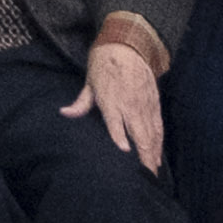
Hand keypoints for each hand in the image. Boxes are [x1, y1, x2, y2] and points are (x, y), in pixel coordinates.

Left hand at [84, 31, 166, 167]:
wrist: (128, 45)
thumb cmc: (104, 65)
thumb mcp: (89, 82)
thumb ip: (80, 103)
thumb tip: (64, 113)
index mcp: (112, 100)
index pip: (116, 123)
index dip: (120, 137)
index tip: (123, 152)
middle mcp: (130, 105)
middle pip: (139, 134)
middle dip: (142, 156)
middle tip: (144, 177)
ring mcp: (144, 105)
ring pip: (151, 133)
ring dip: (152, 154)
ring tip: (152, 173)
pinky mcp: (154, 103)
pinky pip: (158, 126)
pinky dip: (158, 142)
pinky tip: (157, 156)